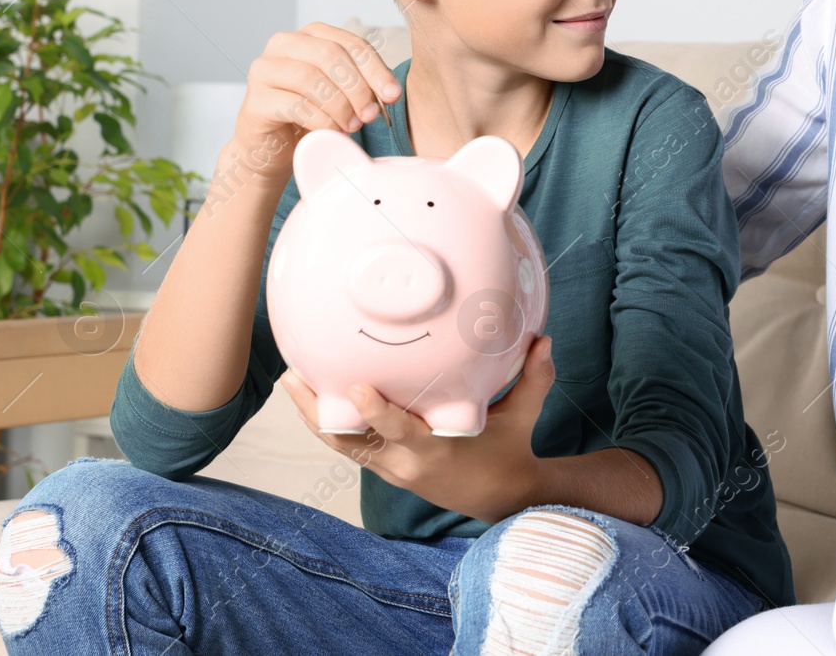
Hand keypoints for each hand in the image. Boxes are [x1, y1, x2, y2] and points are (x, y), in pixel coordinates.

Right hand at [228, 21, 400, 189]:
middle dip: (357, 87)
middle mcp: (284, 44)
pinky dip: (320, 120)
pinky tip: (332, 132)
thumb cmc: (311, 117)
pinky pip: (294, 105)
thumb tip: (390, 92)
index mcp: (311, 35)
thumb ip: (364, 85)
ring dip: (339, 105)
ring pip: (310, 77)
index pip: (351, 43)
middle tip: (370, 115)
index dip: (376, 69)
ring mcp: (264, 69)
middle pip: (330, 55)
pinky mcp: (255, 100)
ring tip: (352, 126)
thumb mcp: (343, 94)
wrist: (272, 149)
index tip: (393, 95)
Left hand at [279, 336, 557, 522]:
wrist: (498, 497)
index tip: (355, 386)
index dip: (375, 412)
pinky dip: (328, 421)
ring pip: (340, 443)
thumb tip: (543, 338)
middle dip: (319, 410)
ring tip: (291, 378)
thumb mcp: (523, 416)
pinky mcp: (383, 467)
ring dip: (313, 413)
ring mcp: (389, 468)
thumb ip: (533, 378)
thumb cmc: (509, 450)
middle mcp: (405, 462)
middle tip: (294, 374)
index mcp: (435, 449)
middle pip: (349, 440)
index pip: (399, 432)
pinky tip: (312, 393)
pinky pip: (347, 445)